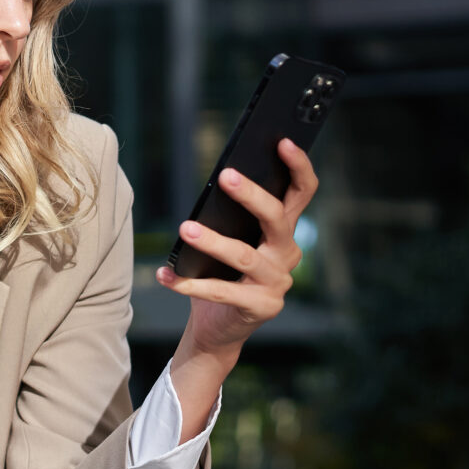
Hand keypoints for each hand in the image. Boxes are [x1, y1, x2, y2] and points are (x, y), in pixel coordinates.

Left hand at [155, 138, 319, 361]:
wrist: (219, 327)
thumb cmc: (222, 273)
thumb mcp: (230, 239)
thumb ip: (230, 215)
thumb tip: (218, 179)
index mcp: (283, 231)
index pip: (302, 192)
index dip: (298, 166)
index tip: (284, 141)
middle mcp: (287, 254)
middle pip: (277, 218)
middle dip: (252, 195)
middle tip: (226, 176)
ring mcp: (277, 282)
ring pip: (244, 254)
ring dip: (212, 240)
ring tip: (185, 228)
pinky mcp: (261, 307)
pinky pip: (222, 291)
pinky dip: (189, 282)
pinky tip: (166, 274)